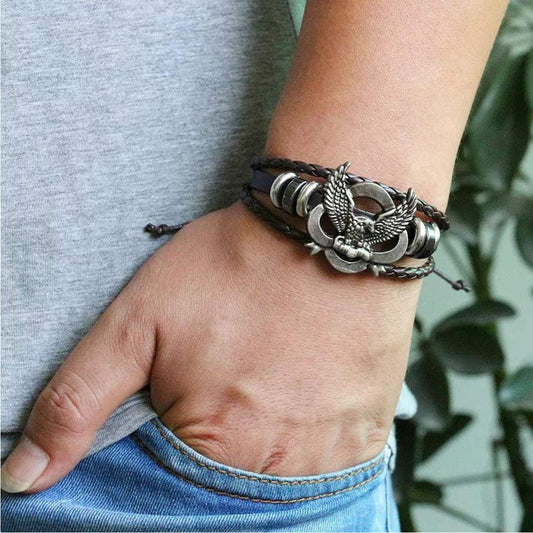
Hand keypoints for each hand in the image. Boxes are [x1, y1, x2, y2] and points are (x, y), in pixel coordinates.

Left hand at [1, 201, 420, 492]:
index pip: (164, 498)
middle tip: (230, 389)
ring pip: (278, 488)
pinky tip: (300, 404)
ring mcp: (329, 456)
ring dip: (263, 452)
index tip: (182, 411)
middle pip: (225, 494)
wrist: (327, 232)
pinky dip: (306, 450)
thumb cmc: (236, 268)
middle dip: (216, 450)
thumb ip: (76, 400)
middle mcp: (275, 466)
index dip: (165, 452)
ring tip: (265, 392)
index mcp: (212, 444)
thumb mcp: (138, 320)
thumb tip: (23, 477)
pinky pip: (328, 473)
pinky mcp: (367, 435)